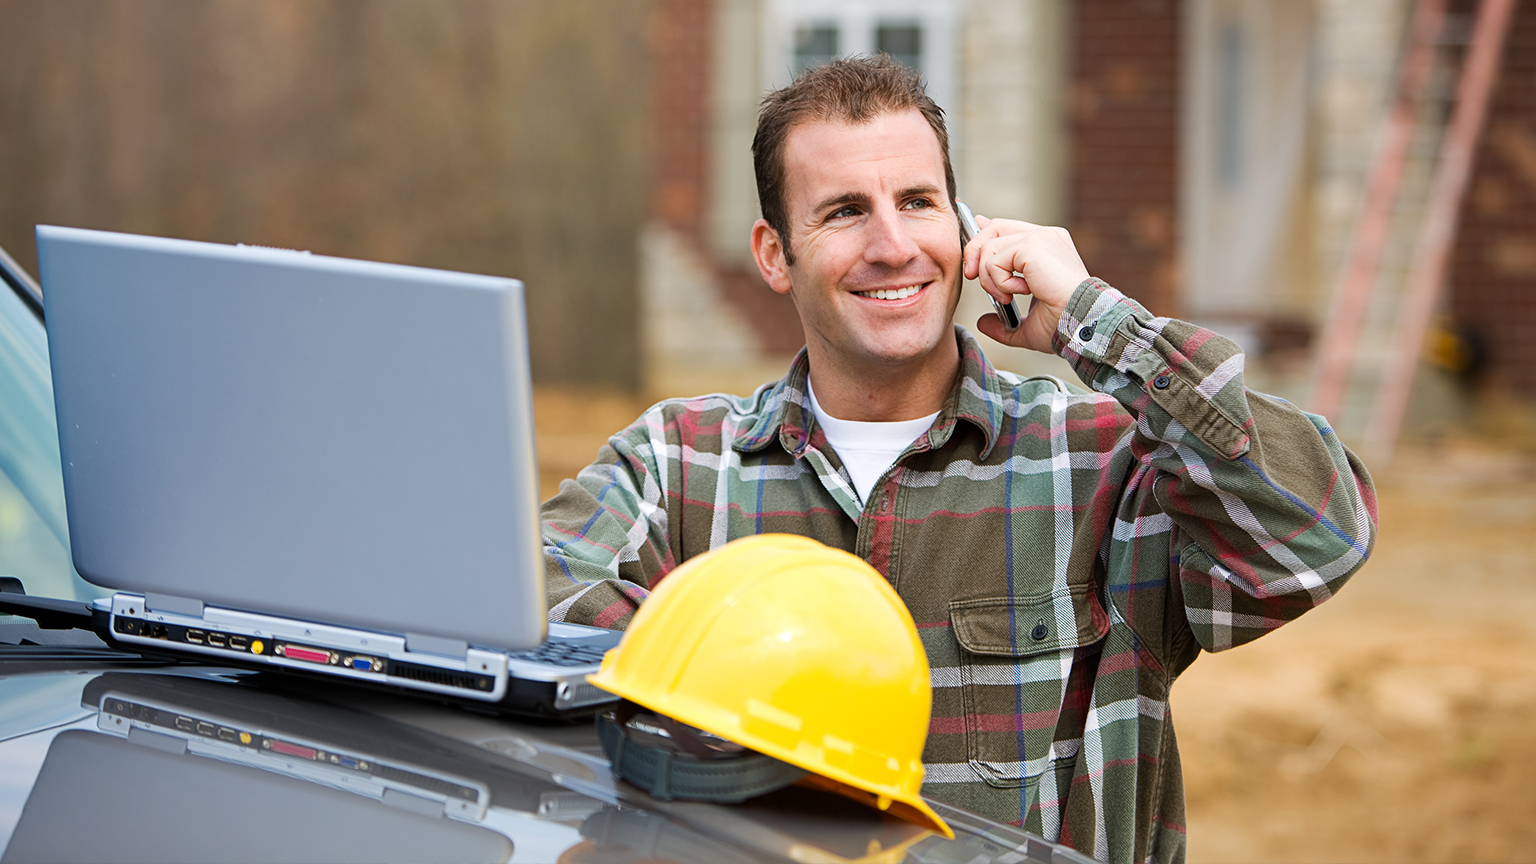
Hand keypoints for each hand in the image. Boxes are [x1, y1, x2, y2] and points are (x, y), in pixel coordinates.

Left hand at [963, 215, 1090, 353]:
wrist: (1081, 326)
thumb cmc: (1062, 326)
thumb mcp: (1026, 326)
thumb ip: (1003, 321)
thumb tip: (982, 322)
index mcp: (1047, 247)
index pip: (1006, 228)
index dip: (983, 236)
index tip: (972, 256)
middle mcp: (1045, 236)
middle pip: (993, 228)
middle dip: (974, 253)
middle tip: (971, 278)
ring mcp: (1040, 238)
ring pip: (990, 246)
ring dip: (989, 278)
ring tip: (1006, 298)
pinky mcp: (1032, 246)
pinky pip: (994, 259)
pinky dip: (998, 281)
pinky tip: (1020, 293)